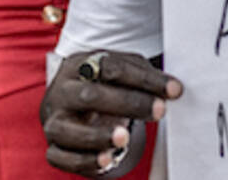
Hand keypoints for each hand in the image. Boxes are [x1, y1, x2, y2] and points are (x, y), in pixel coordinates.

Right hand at [41, 50, 183, 177]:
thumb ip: (145, 77)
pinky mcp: (53, 147)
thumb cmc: (103, 86)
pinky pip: (62, 157)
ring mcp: (54, 121)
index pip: (111, 68)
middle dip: (127, 103)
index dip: (144, 79)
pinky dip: (85, 160)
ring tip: (125, 137)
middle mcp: (61, 92)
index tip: (173, 90)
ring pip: (68, 130)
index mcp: (79, 66)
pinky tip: (107, 160)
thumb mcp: (122, 73)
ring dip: (98, 135)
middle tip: (158, 110)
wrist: (72, 104)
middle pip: (89, 96)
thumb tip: (173, 90)